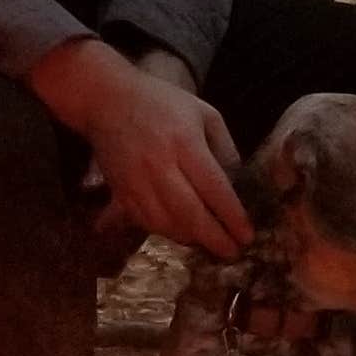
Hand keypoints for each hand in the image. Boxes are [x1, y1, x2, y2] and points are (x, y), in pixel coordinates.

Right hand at [30, 40, 249, 258]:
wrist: (109, 102)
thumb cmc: (162, 104)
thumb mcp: (204, 113)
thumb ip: (224, 147)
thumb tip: (236, 185)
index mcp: (185, 142)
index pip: (214, 188)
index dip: (232, 216)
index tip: (246, 235)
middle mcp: (160, 166)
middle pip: (191, 214)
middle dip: (214, 238)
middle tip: (232, 253)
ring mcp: (137, 184)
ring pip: (168, 225)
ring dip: (192, 239)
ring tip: (210, 243)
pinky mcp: (122, 195)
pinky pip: (148, 224)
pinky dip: (168, 233)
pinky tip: (184, 233)